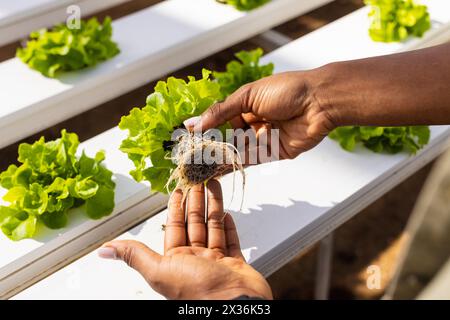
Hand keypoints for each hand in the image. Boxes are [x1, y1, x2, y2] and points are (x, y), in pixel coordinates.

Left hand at [98, 180, 272, 299]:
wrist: (234, 304)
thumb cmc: (197, 291)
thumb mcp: (160, 270)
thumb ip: (135, 256)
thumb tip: (105, 250)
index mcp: (177, 260)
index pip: (175, 227)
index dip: (176, 207)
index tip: (178, 190)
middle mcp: (196, 259)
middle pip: (195, 224)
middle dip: (196, 201)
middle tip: (197, 181)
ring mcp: (217, 261)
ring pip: (213, 227)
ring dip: (213, 206)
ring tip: (214, 186)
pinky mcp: (235, 263)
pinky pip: (230, 241)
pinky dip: (229, 227)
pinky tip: (227, 214)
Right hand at [187, 71, 335, 159]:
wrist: (319, 101)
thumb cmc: (286, 90)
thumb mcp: (248, 96)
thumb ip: (221, 112)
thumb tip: (195, 122)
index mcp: (247, 105)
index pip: (222, 119)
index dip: (208, 128)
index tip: (190, 137)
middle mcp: (254, 122)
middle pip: (229, 137)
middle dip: (212, 146)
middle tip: (192, 155)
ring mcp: (264, 138)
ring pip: (238, 150)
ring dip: (221, 157)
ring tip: (200, 165)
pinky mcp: (274, 153)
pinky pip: (251, 160)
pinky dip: (235, 165)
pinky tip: (218, 169)